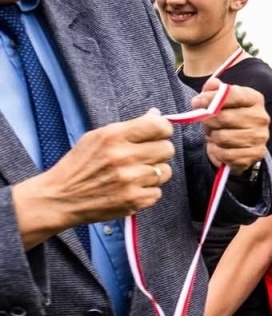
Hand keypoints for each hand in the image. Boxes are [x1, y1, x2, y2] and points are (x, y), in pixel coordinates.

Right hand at [12, 110, 174, 240]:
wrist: (60, 198)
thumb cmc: (79, 165)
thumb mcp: (96, 137)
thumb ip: (129, 127)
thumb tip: (157, 115)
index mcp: (113, 136)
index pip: (159, 127)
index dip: (163, 130)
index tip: (158, 134)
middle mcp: (124, 157)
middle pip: (167, 149)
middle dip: (159, 152)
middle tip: (144, 157)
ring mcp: (130, 180)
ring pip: (165, 172)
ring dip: (154, 173)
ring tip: (135, 174)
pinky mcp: (134, 200)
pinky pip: (158, 192)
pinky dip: (147, 192)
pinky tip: (130, 189)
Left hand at [197, 80, 268, 175]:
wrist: (238, 141)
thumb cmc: (227, 116)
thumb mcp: (219, 100)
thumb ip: (213, 90)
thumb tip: (212, 85)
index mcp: (254, 99)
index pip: (231, 94)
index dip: (210, 98)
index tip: (198, 102)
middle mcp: (261, 117)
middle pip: (224, 117)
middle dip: (208, 120)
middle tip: (205, 122)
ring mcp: (261, 137)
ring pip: (223, 137)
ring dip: (213, 137)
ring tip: (214, 134)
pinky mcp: (256, 154)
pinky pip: (227, 154)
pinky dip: (217, 152)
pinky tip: (218, 147)